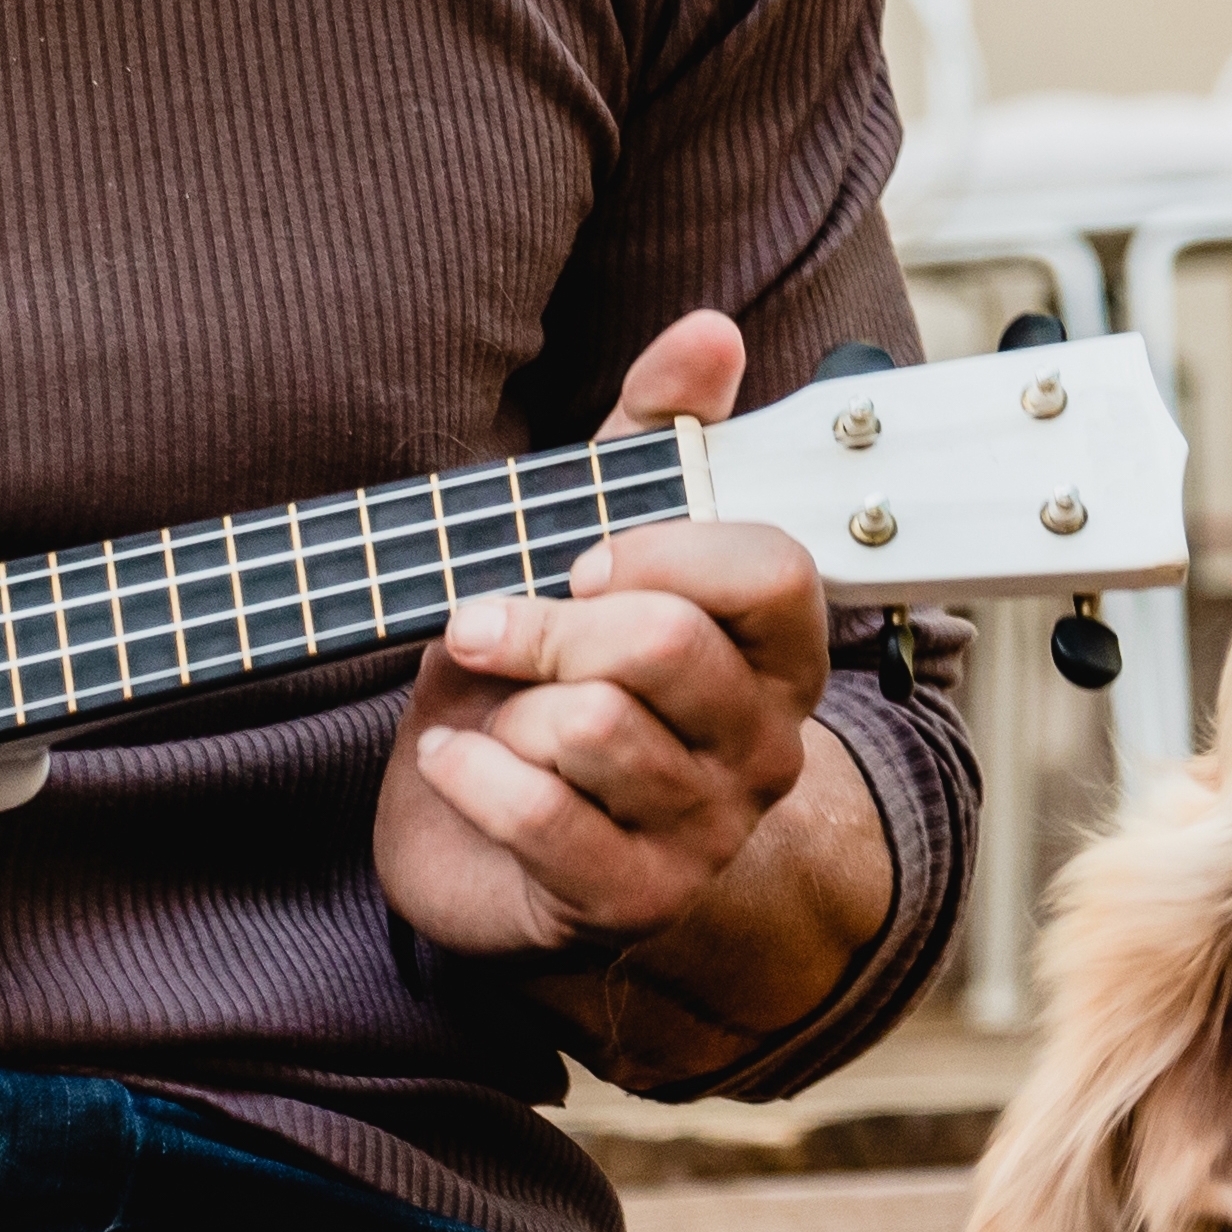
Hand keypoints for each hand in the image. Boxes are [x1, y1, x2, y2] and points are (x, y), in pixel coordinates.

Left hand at [378, 311, 834, 965]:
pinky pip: (542, 819)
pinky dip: (467, 776)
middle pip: (662, 646)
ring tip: (490, 710)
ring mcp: (707, 829)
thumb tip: (712, 331)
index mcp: (779, 647)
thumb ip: (654, 437)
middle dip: (541, 624)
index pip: (769, 570)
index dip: (661, 549)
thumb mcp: (599, 544)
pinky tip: (451, 761)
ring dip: (505, 709)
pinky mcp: (630, 899)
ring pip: (593, 730)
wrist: (508, 839)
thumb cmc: (561, 675)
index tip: (581, 559)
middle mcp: (766, 742)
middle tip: (481, 625)